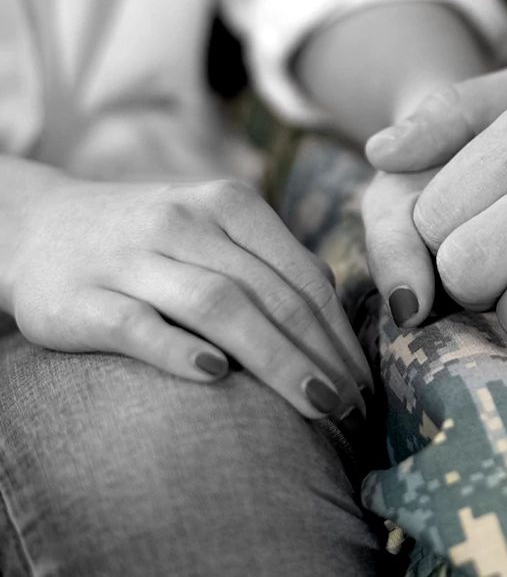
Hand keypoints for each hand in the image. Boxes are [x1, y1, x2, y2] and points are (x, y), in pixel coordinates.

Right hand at [2, 176, 370, 419]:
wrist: (34, 226)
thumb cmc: (150, 240)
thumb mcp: (215, 230)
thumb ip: (272, 263)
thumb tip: (336, 314)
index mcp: (228, 204)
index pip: (303, 277)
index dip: (340, 335)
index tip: (365, 384)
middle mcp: (183, 222)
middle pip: (271, 296)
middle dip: (321, 356)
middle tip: (350, 408)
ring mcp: (130, 258)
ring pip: (219, 306)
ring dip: (276, 359)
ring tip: (314, 404)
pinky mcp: (78, 298)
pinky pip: (136, 325)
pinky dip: (178, 349)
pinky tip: (216, 376)